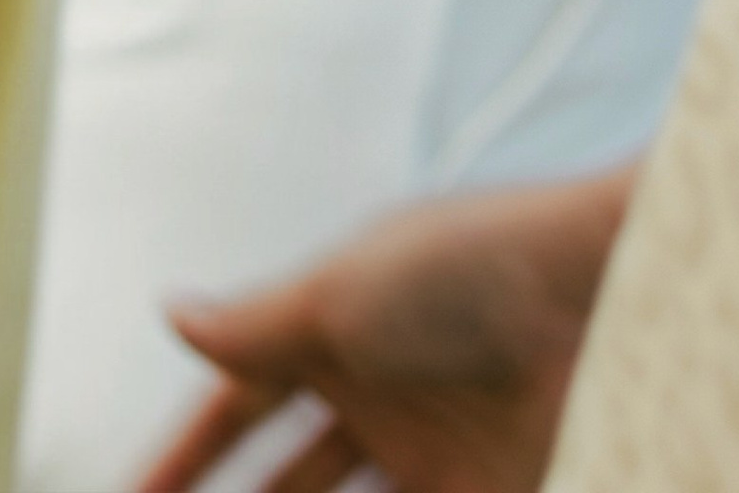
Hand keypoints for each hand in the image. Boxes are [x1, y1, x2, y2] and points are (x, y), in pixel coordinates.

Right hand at [128, 169, 635, 492]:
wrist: (604, 298)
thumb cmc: (471, 268)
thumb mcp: (339, 293)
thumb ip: (253, 323)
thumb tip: (171, 313)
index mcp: (328, 329)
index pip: (237, 403)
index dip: (186, 453)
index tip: (133, 491)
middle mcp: (374, 393)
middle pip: (288, 478)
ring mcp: (431, 451)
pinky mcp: (489, 486)